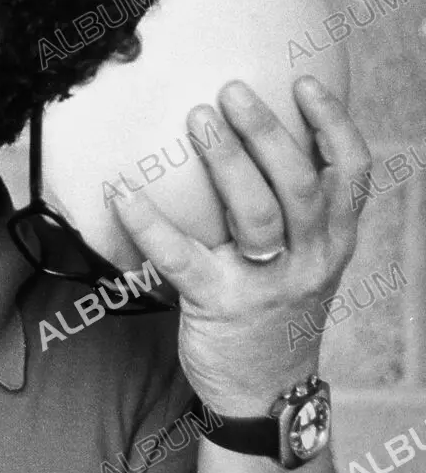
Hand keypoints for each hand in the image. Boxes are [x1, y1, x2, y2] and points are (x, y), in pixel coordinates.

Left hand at [110, 76, 370, 416]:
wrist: (263, 391)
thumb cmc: (276, 309)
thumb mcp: (306, 260)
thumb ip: (297, 212)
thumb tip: (260, 141)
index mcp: (334, 240)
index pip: (351, 173)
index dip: (333, 123)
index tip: (304, 82)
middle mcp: (310, 258)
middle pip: (299, 184)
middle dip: (267, 132)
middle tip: (231, 91)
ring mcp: (266, 283)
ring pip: (256, 212)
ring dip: (227, 160)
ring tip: (197, 117)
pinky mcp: (218, 304)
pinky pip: (180, 257)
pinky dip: (148, 221)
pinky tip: (122, 190)